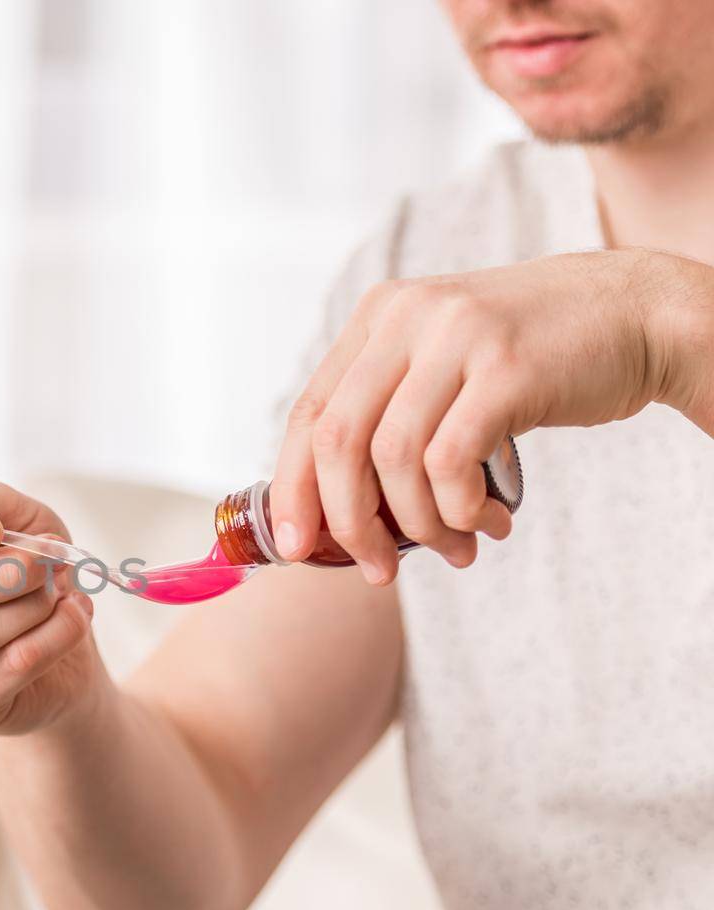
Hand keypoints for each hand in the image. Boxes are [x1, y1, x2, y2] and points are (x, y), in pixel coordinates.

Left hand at [270, 248, 713, 583]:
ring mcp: (456, 336)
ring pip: (394, 459)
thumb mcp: (445, 364)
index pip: (308, 413)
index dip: (293, 488)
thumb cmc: (536, 358)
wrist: (640, 315)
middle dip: (347, 521)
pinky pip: (451, 462)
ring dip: (419, 525)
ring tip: (456, 548)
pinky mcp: (506, 366)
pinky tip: (488, 522)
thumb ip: (391, 414)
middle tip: (376, 569)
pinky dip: (459, 509)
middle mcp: (408, 317)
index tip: (294, 547)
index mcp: (380, 315)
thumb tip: (334, 514)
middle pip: (337, 440)